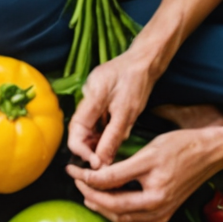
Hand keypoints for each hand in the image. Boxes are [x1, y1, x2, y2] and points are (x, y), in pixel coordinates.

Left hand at [67, 125, 222, 221]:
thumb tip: (90, 178)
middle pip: (112, 211)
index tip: (73, 173)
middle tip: (77, 182)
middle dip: (91, 197)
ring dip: (101, 205)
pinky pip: (131, 217)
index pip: (109, 197)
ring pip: (120, 217)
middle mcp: (156, 213)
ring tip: (87, 190)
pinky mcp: (162, 214)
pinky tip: (106, 198)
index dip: (87, 185)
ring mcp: (160, 216)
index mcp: (153, 199)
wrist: (212, 151)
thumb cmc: (184, 147)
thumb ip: (118, 171)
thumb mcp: (147, 155)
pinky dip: (115, 208)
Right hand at [68, 49, 158, 167]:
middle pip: (80, 132)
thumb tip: (101, 162)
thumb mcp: (127, 111)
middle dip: (91, 148)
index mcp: (90, 97)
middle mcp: (86, 98)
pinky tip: (115, 134)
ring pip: (88, 129)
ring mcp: (90, 98)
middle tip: (106, 159)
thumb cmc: (139, 79)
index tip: (96, 163)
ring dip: (99, 141)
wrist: (147, 59)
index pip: (75, 132)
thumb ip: (112, 137)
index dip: (82, 151)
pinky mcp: (98, 100)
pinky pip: (96, 122)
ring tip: (113, 147)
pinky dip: (104, 132)